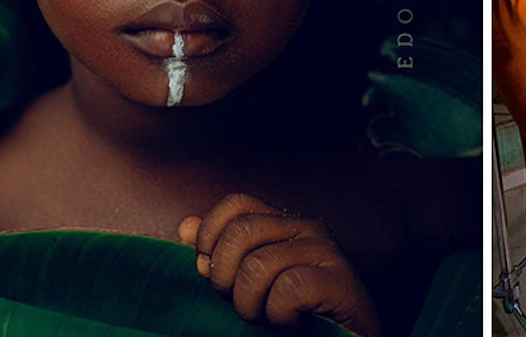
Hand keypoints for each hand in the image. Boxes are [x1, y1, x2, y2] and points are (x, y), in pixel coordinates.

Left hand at [179, 193, 378, 335]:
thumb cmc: (295, 316)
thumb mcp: (248, 284)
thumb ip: (220, 256)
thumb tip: (186, 227)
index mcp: (285, 223)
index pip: (236, 204)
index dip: (211, 236)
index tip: (208, 272)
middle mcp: (308, 227)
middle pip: (240, 233)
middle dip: (226, 278)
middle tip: (243, 304)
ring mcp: (326, 251)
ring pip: (258, 266)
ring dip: (251, 305)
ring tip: (269, 317)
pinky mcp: (340, 280)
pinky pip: (287, 290)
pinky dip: (279, 315)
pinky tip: (293, 322)